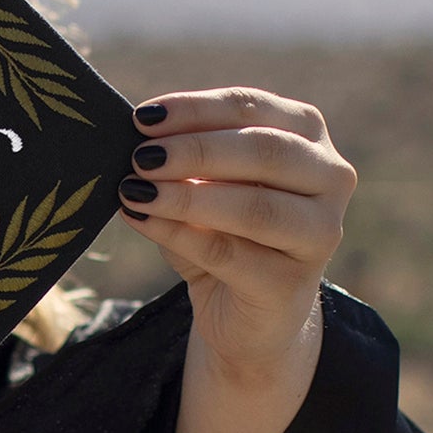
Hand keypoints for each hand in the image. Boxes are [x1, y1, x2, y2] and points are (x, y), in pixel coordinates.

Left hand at [117, 88, 357, 432]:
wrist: (244, 327)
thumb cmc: (208, 239)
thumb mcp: (188, 192)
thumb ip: (165, 161)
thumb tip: (105, 136)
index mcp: (302, 142)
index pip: (255, 106)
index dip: (198, 107)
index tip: (136, 113)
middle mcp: (326, 184)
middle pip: (271, 148)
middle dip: (198, 148)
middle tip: (135, 151)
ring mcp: (318, 240)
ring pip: (264, 204)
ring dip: (194, 194)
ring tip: (135, 187)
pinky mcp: (290, 290)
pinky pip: (240, 258)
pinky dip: (189, 239)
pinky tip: (144, 223)